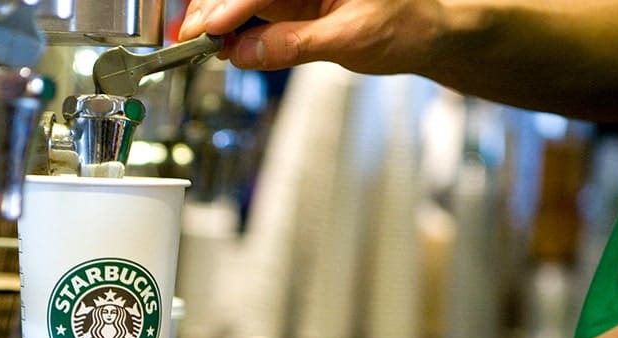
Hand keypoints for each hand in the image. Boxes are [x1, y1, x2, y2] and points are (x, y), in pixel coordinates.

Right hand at [179, 0, 443, 73]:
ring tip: (198, 42)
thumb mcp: (351, 38)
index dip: (231, 7)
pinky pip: (255, 13)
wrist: (427, 36)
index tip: (208, 30)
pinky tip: (220, 42)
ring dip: (218, 18)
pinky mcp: (293, 5)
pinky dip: (234, 29)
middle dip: (214, 8)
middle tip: (190, 37)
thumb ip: (294, 45)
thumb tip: (245, 53)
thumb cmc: (406, 25)